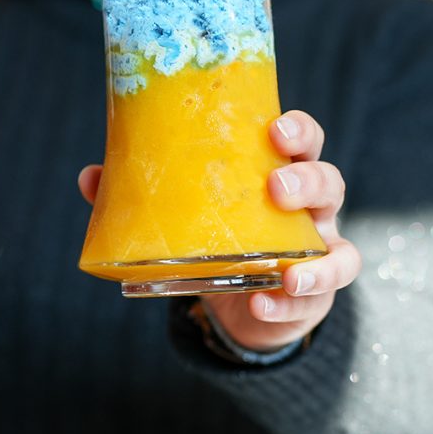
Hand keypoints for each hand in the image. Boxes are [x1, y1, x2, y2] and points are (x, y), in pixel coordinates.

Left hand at [77, 109, 360, 353]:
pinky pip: (318, 298)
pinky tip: (263, 304)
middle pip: (329, 181)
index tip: (275, 128)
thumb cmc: (219, 240)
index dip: (297, 131)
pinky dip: (290, 304)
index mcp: (278, 174)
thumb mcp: (187, 218)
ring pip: (341, 247)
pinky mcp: (316, 296)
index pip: (301, 141)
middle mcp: (309, 210)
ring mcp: (319, 253)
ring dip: (317, 258)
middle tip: (277, 186)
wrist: (243, 303)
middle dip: (308, 180)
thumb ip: (143, 199)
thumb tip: (91, 177)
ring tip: (289, 271)